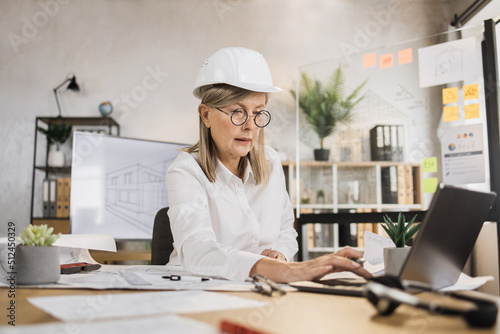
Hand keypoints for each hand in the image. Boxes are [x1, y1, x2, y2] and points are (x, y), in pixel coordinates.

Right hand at [250, 246, 371, 282]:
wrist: (288, 272)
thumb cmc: (307, 272)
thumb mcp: (325, 268)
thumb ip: (338, 267)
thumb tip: (355, 267)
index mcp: (330, 259)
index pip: (347, 253)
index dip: (359, 255)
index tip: (370, 262)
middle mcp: (326, 260)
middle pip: (344, 255)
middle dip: (357, 260)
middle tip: (368, 269)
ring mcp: (318, 265)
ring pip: (334, 260)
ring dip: (346, 263)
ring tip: (357, 267)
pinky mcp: (309, 271)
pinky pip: (317, 269)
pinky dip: (324, 268)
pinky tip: (330, 268)